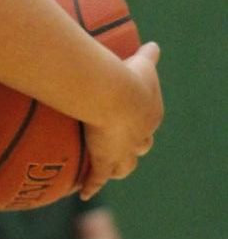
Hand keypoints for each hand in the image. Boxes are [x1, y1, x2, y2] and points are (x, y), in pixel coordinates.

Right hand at [81, 42, 162, 198]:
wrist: (114, 94)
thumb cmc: (128, 76)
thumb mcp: (141, 61)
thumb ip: (149, 54)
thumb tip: (155, 45)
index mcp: (151, 114)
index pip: (148, 122)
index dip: (140, 122)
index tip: (132, 121)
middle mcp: (141, 137)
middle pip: (141, 147)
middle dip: (134, 147)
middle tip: (124, 147)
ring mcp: (123, 151)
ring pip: (124, 166)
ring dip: (117, 168)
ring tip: (107, 170)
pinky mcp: (104, 160)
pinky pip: (97, 178)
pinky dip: (91, 186)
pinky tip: (84, 193)